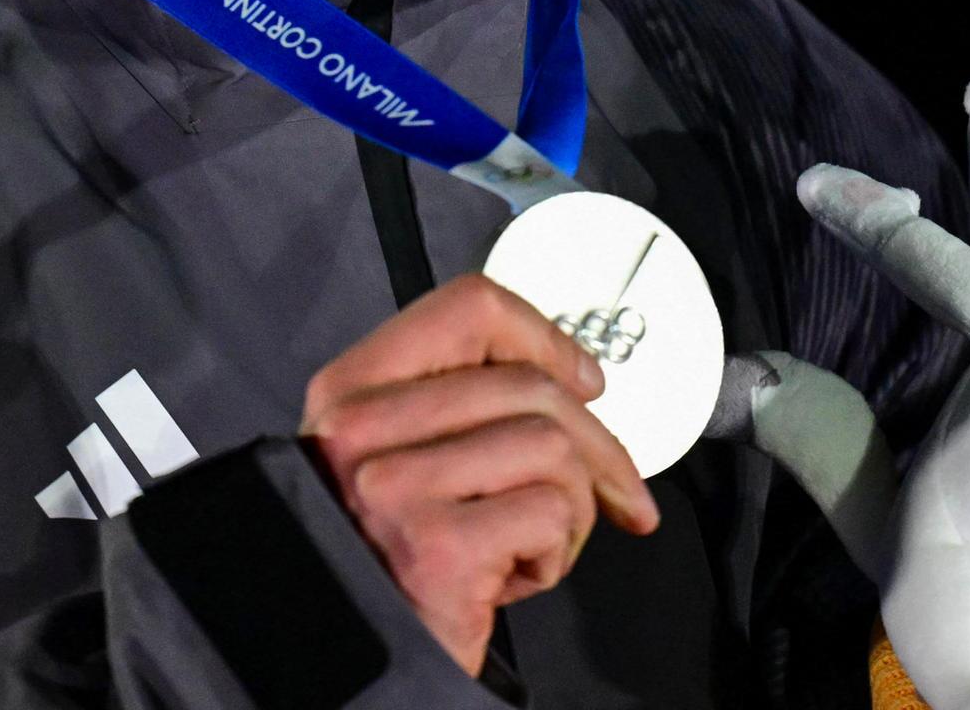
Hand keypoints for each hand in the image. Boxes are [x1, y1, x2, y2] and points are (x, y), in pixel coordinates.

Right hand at [299, 271, 662, 674]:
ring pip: (552, 445)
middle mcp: (359, 429)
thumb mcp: (401, 454)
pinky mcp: (438, 547)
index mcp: (351, 387)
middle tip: (619, 491)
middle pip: (530, 385)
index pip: (470, 306)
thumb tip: (580, 379)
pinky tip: (516, 577)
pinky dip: (557, 551)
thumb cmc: (392, 559)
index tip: (586, 382)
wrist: (356, 663)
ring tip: (539, 544)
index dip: (546, 338)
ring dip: (575, 507)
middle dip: (598, 445)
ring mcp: (395, 486)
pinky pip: (552, 512)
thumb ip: (462, 401)